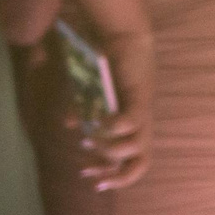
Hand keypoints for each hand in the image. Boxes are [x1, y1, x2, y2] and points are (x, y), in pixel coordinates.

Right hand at [17, 32, 152, 192]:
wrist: (123, 36)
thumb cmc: (109, 65)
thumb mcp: (91, 92)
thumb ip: (83, 109)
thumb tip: (71, 124)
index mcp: (134, 127)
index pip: (133, 163)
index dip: (114, 176)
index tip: (89, 178)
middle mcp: (142, 124)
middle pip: (142, 164)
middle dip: (117, 176)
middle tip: (89, 172)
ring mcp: (142, 111)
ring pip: (135, 148)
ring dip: (107, 149)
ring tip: (88, 138)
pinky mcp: (139, 97)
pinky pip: (130, 122)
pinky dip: (112, 127)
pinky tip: (96, 121)